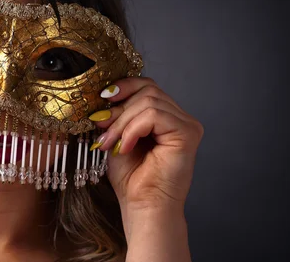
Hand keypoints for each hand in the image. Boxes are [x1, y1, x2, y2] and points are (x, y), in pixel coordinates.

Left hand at [88, 76, 203, 214]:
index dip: (123, 87)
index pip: (146, 84)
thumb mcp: (117, 135)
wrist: (143, 206)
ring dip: (122, 122)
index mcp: (165, 115)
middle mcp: (180, 117)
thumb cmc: (131, 177)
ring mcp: (187, 124)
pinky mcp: (188, 133)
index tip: (101, 99)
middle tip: (102, 129)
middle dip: (118, 109)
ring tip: (111, 143)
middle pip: (147, 90)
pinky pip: (154, 115)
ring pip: (149, 101)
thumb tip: (103, 94)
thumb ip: (116, 113)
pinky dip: (133, 129)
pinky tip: (125, 147)